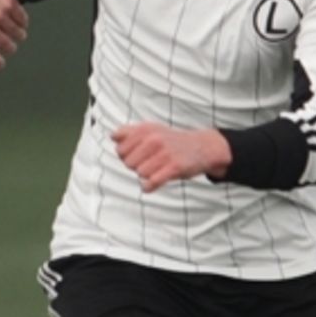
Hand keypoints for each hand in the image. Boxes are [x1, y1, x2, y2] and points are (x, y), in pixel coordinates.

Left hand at [0, 0, 26, 69]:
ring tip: (16, 33)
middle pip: (6, 45)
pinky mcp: (11, 2)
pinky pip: (22, 18)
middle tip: (9, 46)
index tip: (0, 64)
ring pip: (16, 32)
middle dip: (8, 47)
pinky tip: (19, 19)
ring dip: (17, 35)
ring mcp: (1, 13)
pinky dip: (22, 20)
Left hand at [112, 123, 230, 192]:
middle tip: (149, 163)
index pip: (120, 149)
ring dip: (146, 175)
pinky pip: (152, 182)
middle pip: (128, 163)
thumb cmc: (172, 140)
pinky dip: (148, 187)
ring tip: (156, 170)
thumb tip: (112, 136)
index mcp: (146, 130)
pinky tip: (150, 185)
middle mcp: (155, 139)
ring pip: (140, 173)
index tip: (138, 155)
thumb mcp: (152, 130)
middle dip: (136, 166)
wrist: (203, 147)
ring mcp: (165, 153)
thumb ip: (129, 132)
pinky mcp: (175, 167)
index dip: (126, 156)